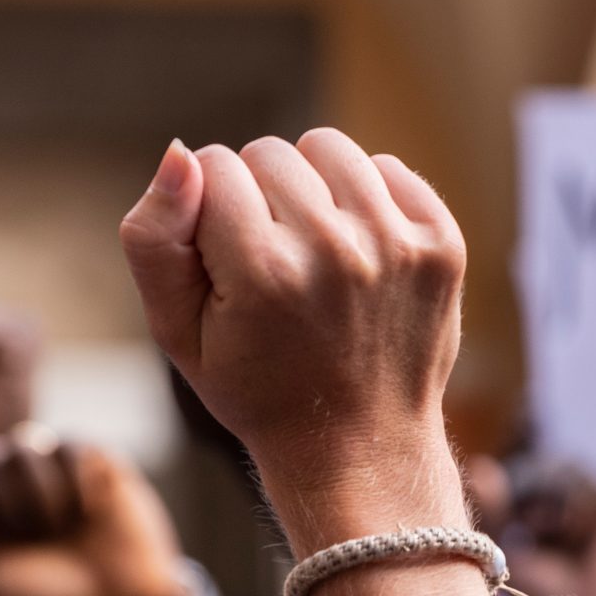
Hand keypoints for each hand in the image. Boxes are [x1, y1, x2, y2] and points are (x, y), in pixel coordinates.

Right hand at [120, 134, 467, 554]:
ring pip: (329, 149)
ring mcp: (398, 246)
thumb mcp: (176, 331)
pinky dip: (368, 198)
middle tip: (271, 267)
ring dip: (312, 187)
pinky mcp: (442, 245)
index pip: (212, 164)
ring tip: (312, 251)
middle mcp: (336, 252)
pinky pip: (388, 168)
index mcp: (264, 272)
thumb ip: (154, 238)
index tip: (225, 263)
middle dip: (257, 196)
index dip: (208, 210)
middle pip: (269, 152)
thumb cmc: (256, 387)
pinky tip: (360, 253)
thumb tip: (180, 152)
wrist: (359, 447)